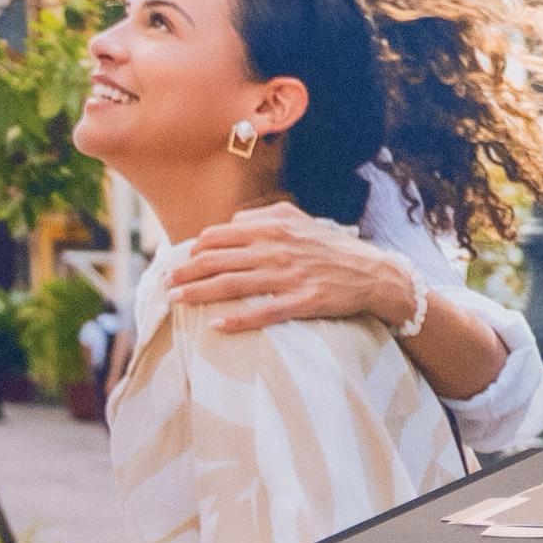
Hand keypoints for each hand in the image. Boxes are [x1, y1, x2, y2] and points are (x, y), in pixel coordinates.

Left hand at [173, 205, 410, 332]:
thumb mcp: (300, 220)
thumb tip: (231, 222)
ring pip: (231, 285)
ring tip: (176, 301)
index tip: (182, 262)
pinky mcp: (303, 301)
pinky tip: (217, 326)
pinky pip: (263, 312)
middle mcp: (277, 249)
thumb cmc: (335, 248)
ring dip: (198, 294)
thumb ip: (263, 216)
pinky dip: (238, 320)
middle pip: (216, 261)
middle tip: (165, 284)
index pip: (218, 235)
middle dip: (184, 273)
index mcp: (273, 227)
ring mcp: (290, 276)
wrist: (376, 274)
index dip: (194, 249)